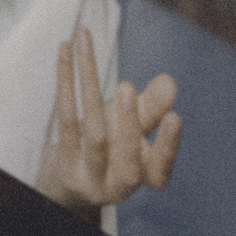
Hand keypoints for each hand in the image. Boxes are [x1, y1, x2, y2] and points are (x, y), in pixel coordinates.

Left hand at [30, 11, 183, 213]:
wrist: (72, 179)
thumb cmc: (114, 148)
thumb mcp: (136, 128)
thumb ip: (153, 107)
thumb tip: (168, 83)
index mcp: (144, 177)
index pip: (160, 170)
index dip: (168, 147)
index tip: (174, 117)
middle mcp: (116, 184)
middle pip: (125, 160)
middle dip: (128, 123)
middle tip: (127, 86)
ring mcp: (87, 175)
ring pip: (93, 135)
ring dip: (91, 92)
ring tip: (90, 55)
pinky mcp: (62, 160)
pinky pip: (66, 118)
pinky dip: (66, 81)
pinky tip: (66, 51)